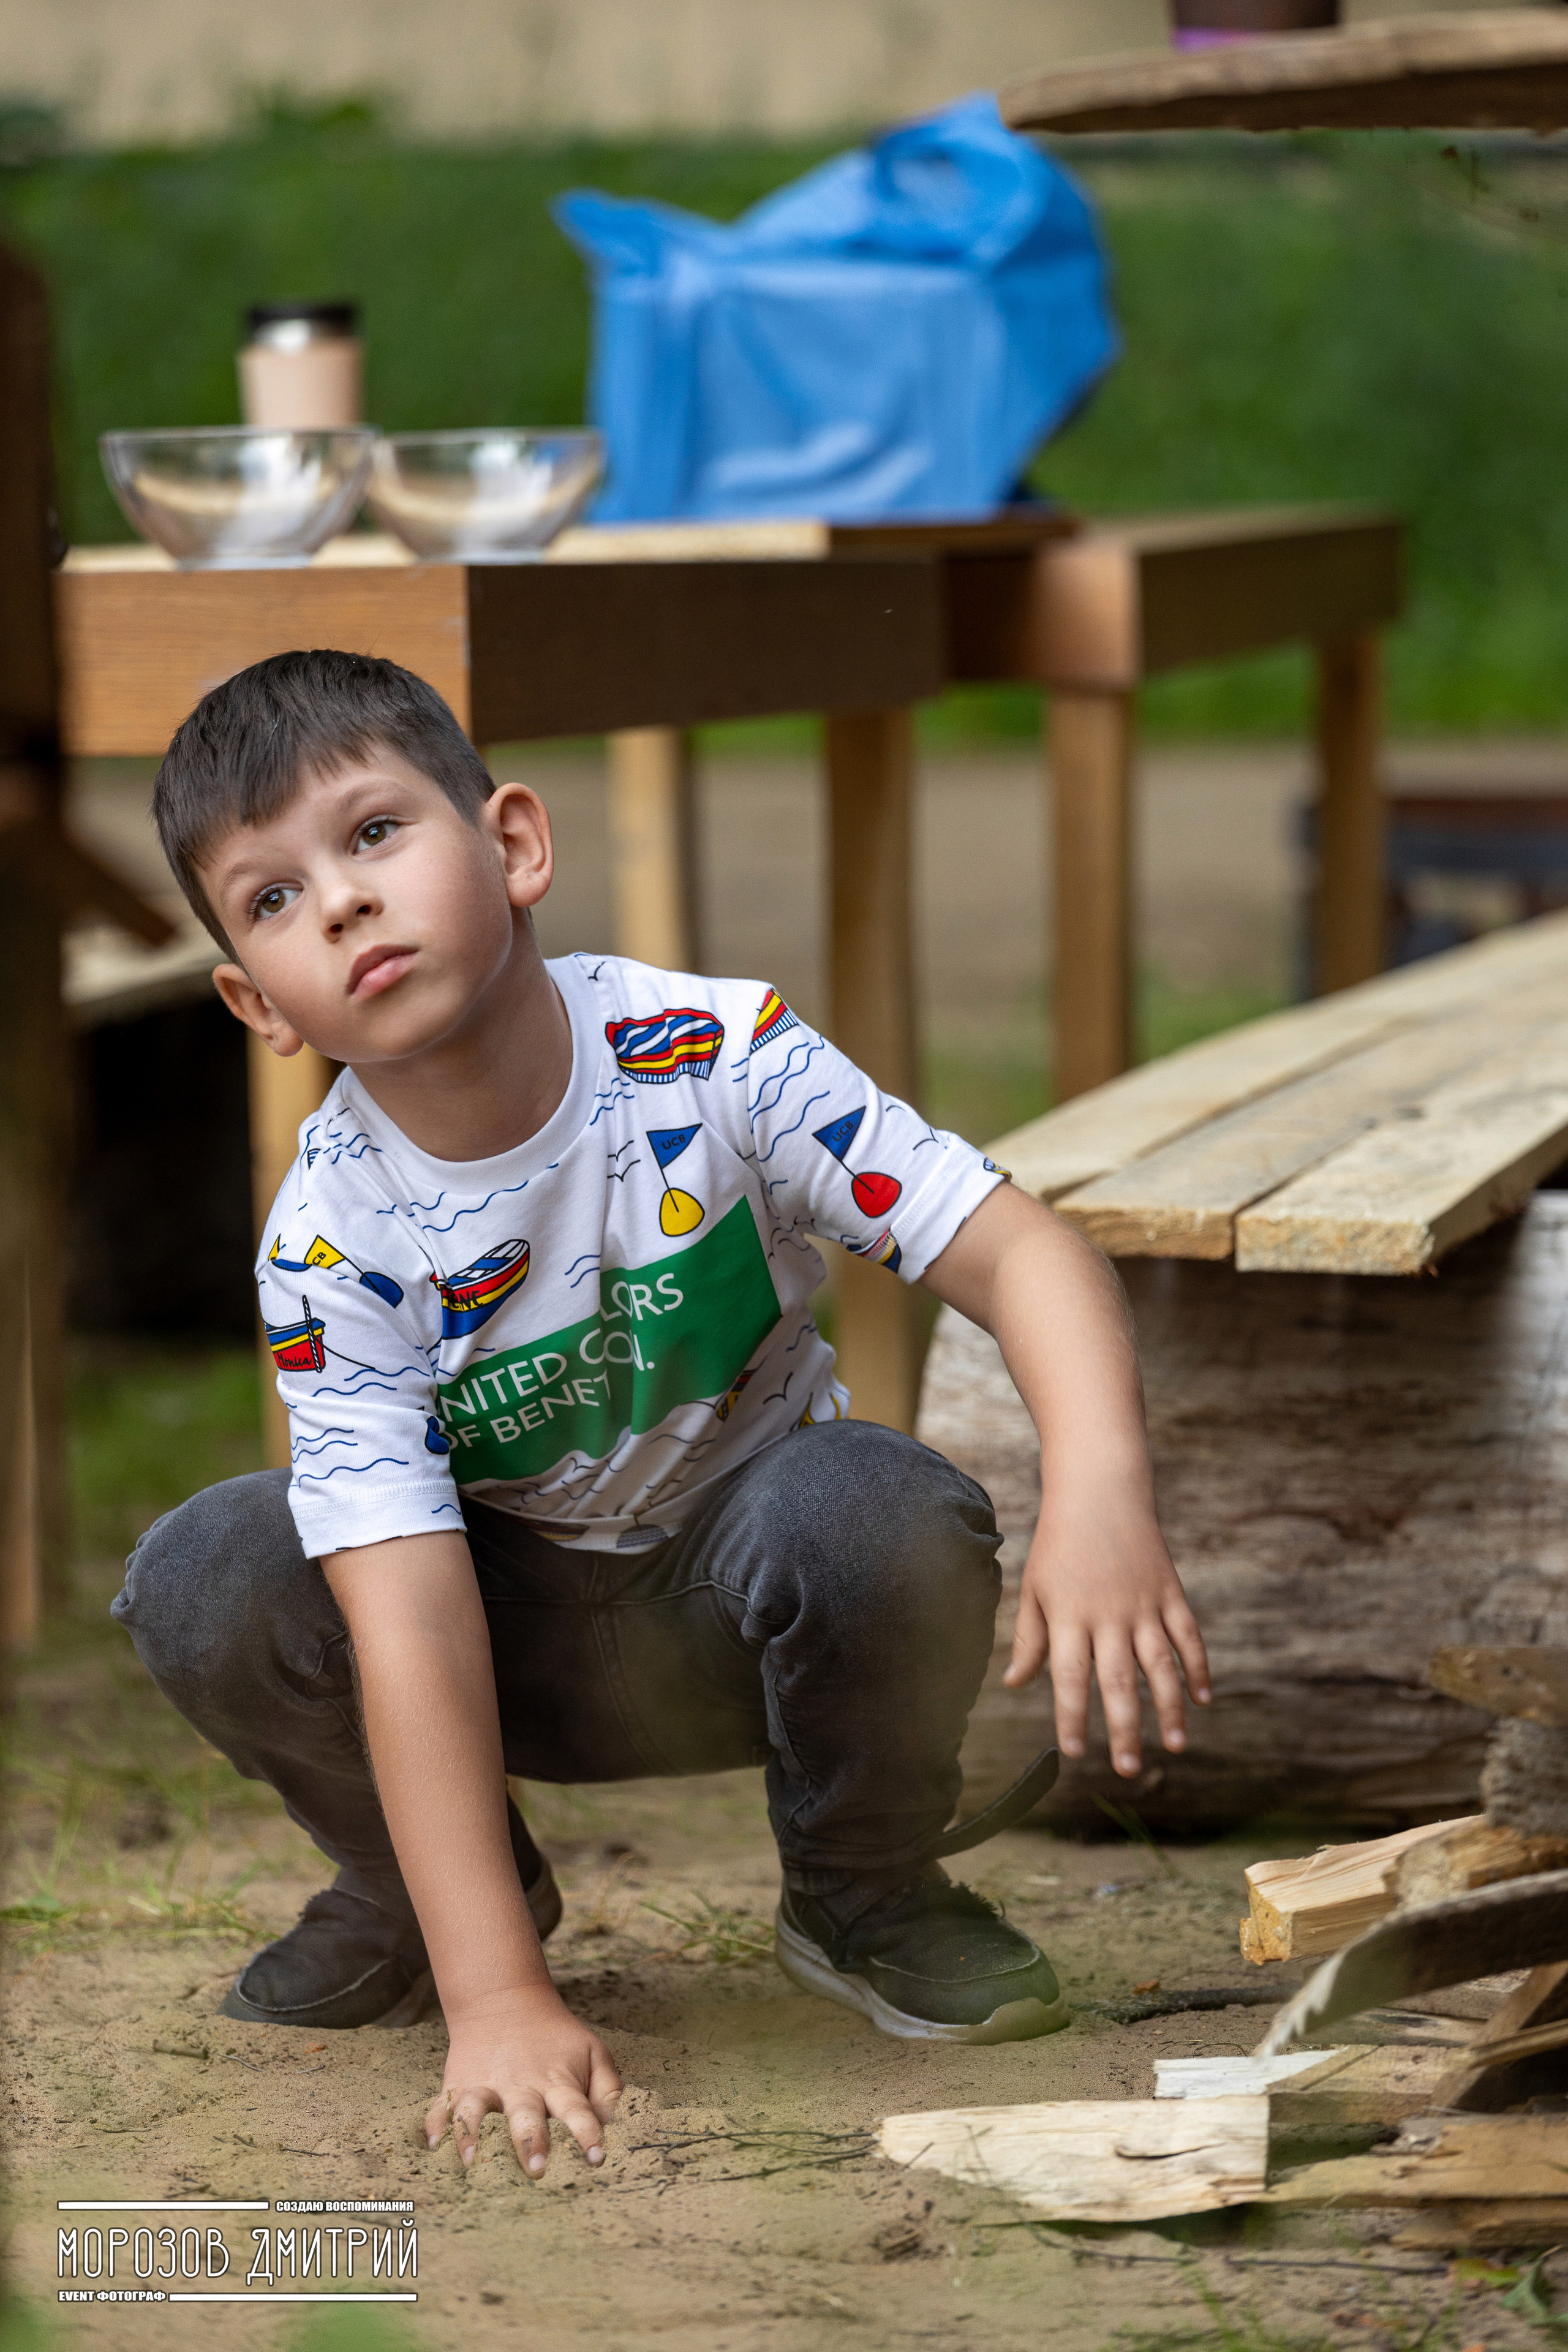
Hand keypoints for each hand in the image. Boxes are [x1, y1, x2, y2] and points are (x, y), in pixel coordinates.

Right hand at [426, 1983, 621, 2173]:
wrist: (505, 2000)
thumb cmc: (556, 2040)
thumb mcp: (592, 2052)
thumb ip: (608, 2090)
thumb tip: (613, 2127)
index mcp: (557, 2082)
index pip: (577, 2109)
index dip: (587, 2132)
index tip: (596, 2158)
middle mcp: (520, 2086)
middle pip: (526, 2115)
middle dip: (530, 2141)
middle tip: (535, 2168)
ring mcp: (485, 2085)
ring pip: (476, 2110)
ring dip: (473, 2134)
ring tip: (471, 2160)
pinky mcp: (457, 2085)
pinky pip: (441, 2106)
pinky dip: (435, 2125)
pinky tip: (433, 2145)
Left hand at [1003, 1482, 1209, 1778]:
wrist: (1099, 1491)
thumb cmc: (1058, 1544)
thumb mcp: (1033, 1588)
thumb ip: (1028, 1638)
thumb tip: (1014, 1683)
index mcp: (1069, 1615)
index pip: (1069, 1677)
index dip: (1072, 1716)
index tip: (1074, 1752)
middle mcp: (1108, 1615)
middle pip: (1118, 1681)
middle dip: (1124, 1729)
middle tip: (1127, 1769)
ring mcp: (1144, 1604)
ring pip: (1160, 1665)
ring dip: (1169, 1709)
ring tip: (1175, 1746)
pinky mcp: (1170, 1592)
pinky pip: (1188, 1636)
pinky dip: (1197, 1668)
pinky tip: (1202, 1700)